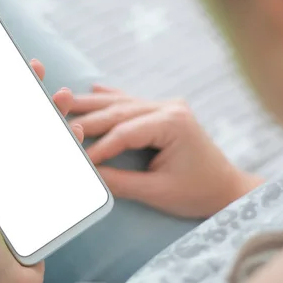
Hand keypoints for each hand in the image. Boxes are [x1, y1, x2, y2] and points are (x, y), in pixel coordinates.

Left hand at [0, 60, 83, 282]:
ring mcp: (19, 188)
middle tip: (31, 68)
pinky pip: (56, 167)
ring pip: (36, 143)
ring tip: (62, 95)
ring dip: (48, 117)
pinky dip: (66, 147)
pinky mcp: (43, 199)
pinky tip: (75, 130)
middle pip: (8, 128)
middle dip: (20, 96)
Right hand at [70, 85, 262, 218]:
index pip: (125, 131)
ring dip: (94, 104)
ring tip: (64, 100)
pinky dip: (112, 99)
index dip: (98, 145)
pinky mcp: (166, 112)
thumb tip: (88, 175)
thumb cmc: (198, 192)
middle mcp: (170, 108)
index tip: (75, 157)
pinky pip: (133, 103)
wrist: (226, 188)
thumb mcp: (159, 192)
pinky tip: (94, 89)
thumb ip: (122, 182)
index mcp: (174, 123)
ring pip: (123, 103)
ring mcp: (169, 107)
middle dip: (88, 119)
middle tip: (56, 122)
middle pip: (120, 112)